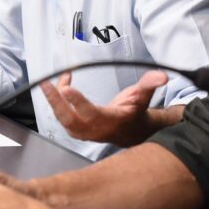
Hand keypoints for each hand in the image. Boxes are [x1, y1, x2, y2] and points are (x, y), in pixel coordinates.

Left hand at [40, 70, 168, 146]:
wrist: (132, 131)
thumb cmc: (136, 111)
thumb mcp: (144, 96)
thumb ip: (150, 84)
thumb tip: (162, 75)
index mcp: (110, 121)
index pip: (91, 113)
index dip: (78, 101)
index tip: (66, 88)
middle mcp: (95, 130)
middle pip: (69, 119)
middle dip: (55, 102)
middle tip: (46, 84)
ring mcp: (84, 132)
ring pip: (63, 119)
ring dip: (53, 101)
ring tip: (48, 82)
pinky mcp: (77, 130)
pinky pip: (62, 117)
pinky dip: (57, 101)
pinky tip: (60, 85)